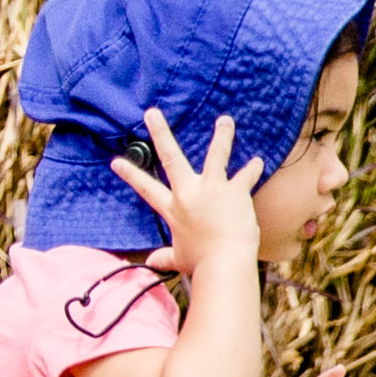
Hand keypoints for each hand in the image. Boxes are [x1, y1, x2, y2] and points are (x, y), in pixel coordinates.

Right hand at [109, 108, 264, 271]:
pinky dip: (252, 169)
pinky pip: (245, 175)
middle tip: (152, 113)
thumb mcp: (179, 258)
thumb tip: (150, 263)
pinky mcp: (234, 191)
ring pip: (216, 155)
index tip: (117, 161)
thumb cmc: (202, 263)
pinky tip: (258, 161)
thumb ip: (164, 257)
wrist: (224, 262)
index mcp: (173, 209)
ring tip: (225, 120)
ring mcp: (212, 189)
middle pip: (170, 157)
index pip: (146, 188)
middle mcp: (188, 193)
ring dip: (221, 135)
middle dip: (160, 133)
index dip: (130, 174)